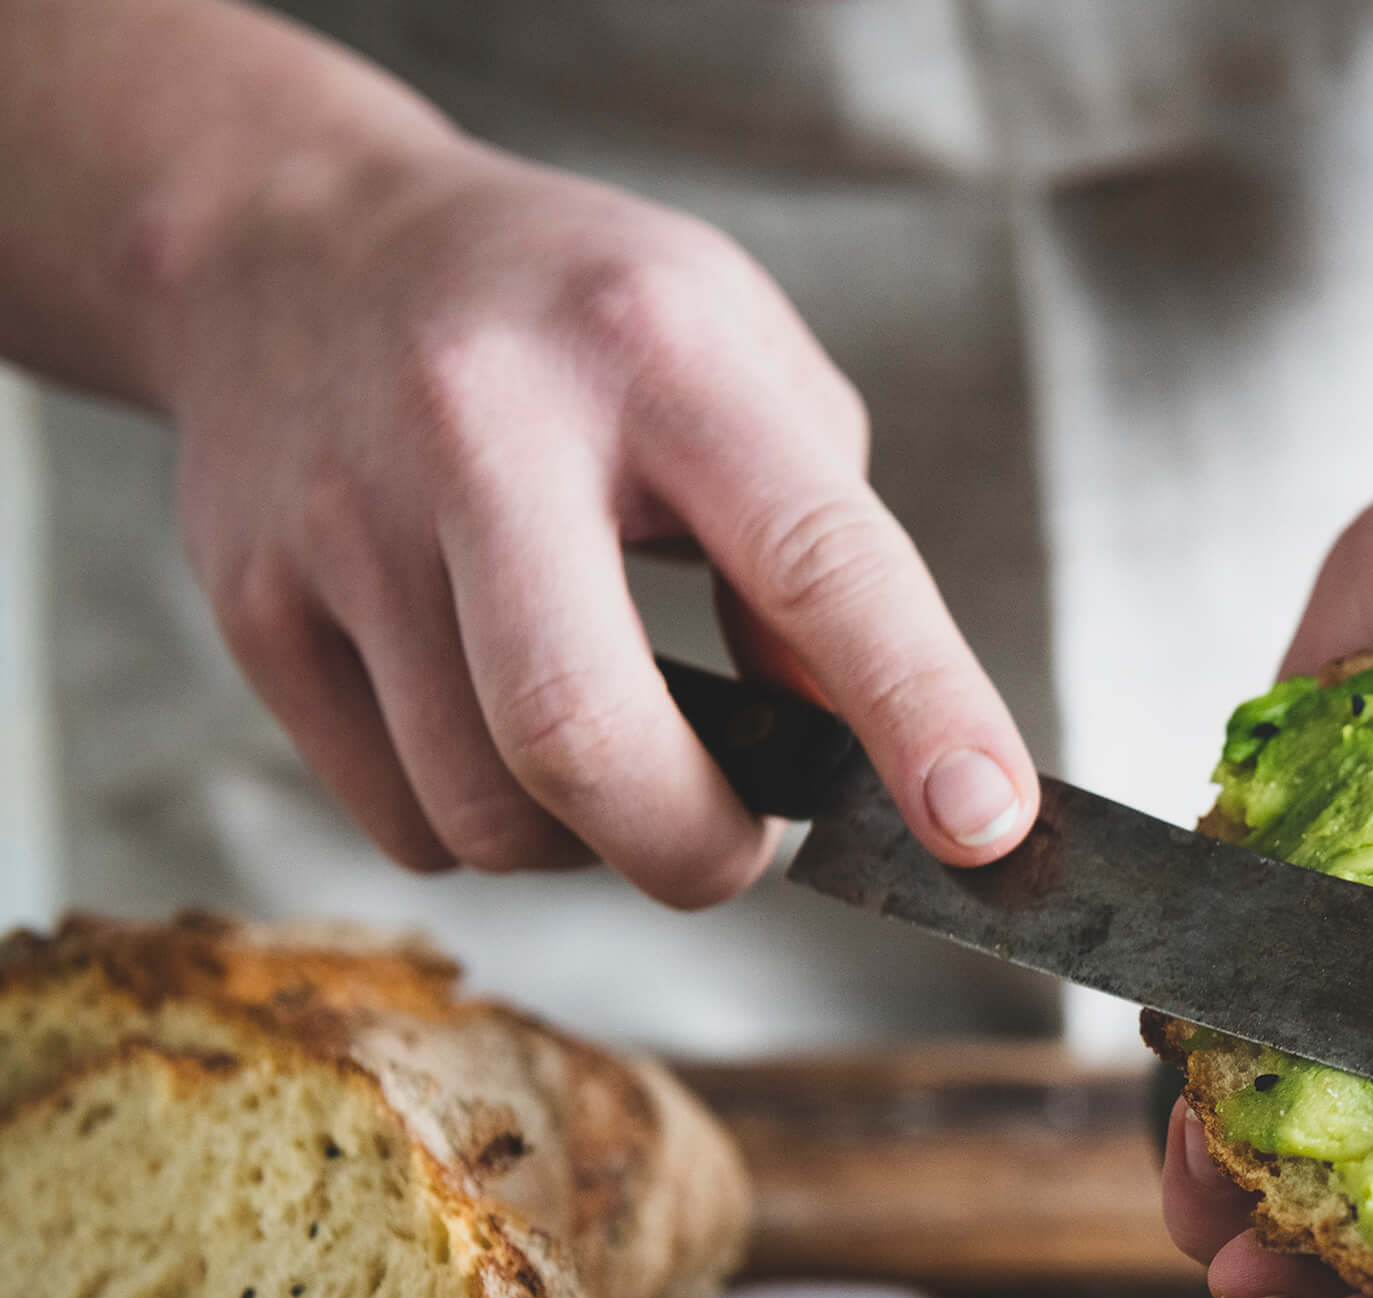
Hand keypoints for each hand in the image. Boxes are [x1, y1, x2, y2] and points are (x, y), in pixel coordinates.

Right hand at [155, 136, 1035, 900]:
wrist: (291, 242)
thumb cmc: (569, 322)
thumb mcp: (739, 366)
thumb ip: (825, 551)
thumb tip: (867, 750)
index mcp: (655, 355)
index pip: (816, 561)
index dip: (916, 710)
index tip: (986, 826)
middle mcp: (481, 428)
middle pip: (582, 737)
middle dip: (695, 847)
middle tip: (742, 838)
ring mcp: (345, 522)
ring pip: (486, 814)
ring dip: (586, 842)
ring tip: (613, 748)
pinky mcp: (254, 606)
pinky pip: (399, 821)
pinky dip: (485, 829)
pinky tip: (500, 729)